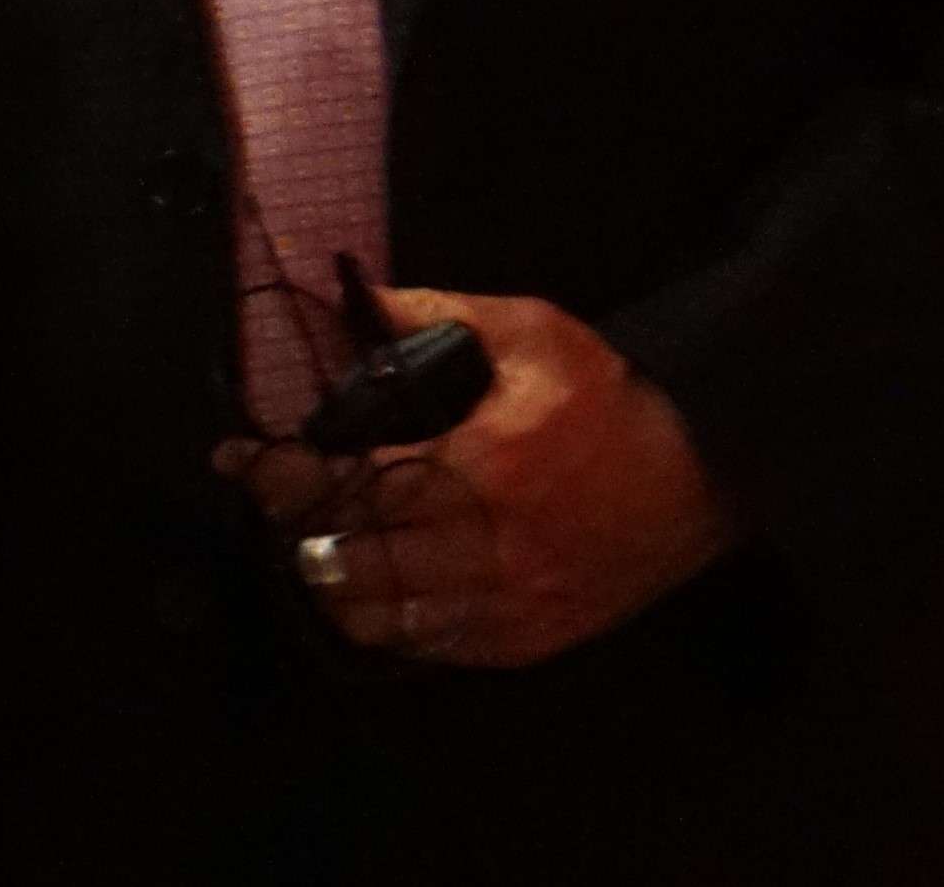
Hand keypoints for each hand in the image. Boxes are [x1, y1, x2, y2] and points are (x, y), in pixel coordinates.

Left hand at [220, 288, 739, 668]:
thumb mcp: (534, 331)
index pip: (357, 476)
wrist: (704, 477)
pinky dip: (385, 623)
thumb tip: (361, 296)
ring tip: (303, 543)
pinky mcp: (528, 639)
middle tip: (263, 496)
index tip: (238, 456)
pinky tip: (362, 592)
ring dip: (330, 581)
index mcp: (486, 461)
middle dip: (293, 525)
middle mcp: (490, 542)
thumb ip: (439, 313)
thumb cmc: (613, 397)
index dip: (287, 471)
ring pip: (385, 615)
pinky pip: (431, 647)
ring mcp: (509, 602)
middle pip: (357, 554)